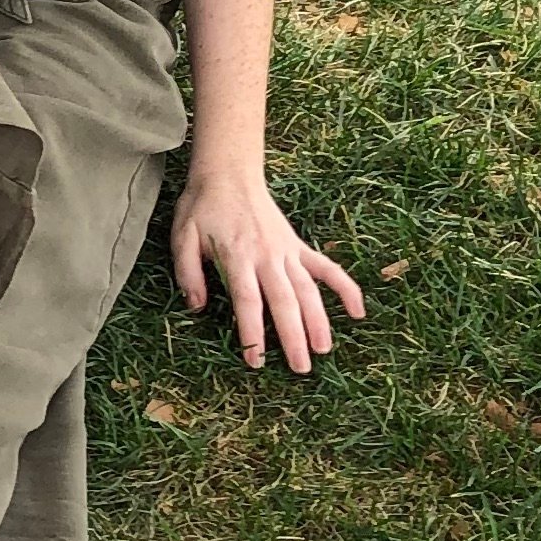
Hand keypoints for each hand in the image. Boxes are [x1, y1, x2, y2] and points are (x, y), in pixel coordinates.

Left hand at [169, 168, 364, 372]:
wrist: (229, 173)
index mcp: (237, 255)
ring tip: (324, 350)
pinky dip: (345, 288)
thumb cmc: (203, 207)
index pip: (248, 300)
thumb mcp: (183, 237)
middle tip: (300, 368)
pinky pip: (326, 268)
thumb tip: (197, 307)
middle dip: (293, 336)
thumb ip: (188, 272)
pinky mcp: (298, 246)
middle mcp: (267, 255)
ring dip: (319, 320)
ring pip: (308, 289)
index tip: (255, 359)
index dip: (253, 331)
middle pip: (284, 300)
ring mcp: (287, 250)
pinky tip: (357, 312)